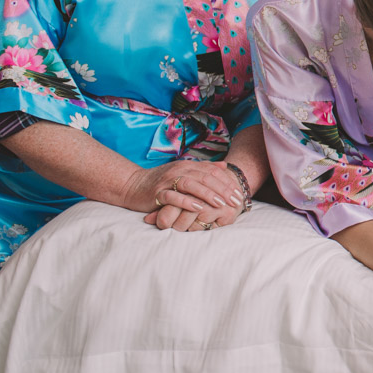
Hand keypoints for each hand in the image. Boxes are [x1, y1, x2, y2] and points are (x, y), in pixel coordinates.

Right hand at [129, 160, 244, 230]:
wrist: (133, 186)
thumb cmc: (162, 182)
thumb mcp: (184, 172)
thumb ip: (203, 169)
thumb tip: (224, 165)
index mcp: (188, 165)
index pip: (213, 171)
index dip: (227, 182)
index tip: (239, 194)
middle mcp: (179, 170)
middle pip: (205, 177)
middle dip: (223, 190)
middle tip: (235, 201)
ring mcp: (167, 181)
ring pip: (191, 184)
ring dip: (207, 194)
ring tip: (221, 204)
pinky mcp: (157, 192)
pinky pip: (173, 196)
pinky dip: (186, 201)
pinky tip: (197, 208)